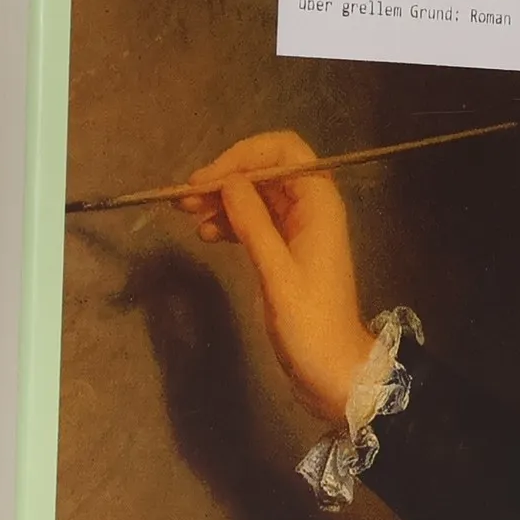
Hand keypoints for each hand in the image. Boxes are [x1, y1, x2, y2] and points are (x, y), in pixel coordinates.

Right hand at [180, 131, 374, 424]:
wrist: (333, 370)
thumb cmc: (311, 323)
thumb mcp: (277, 273)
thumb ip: (253, 223)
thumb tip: (226, 181)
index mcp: (319, 204)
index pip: (283, 150)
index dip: (243, 156)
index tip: (207, 179)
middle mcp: (311, 208)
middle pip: (266, 171)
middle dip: (226, 178)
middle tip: (185, 198)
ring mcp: (299, 230)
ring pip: (256, 197)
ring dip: (222, 201)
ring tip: (187, 214)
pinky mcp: (286, 252)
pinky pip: (255, 223)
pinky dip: (230, 223)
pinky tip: (205, 234)